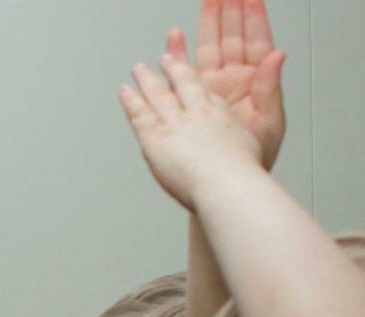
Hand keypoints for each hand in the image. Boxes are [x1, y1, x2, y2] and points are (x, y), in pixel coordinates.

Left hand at [121, 54, 263, 211]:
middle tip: (162, 59)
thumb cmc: (243, 172)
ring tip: (138, 69)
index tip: (185, 68)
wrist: (226, 184)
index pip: (202, 90)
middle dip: (171, 69)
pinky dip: (132, 101)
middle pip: (180, 85)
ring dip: (146, 80)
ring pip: (158, 95)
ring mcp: (175, 124)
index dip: (192, 76)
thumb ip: (255, 112)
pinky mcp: (156, 139)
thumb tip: (254, 102)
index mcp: (219, 114)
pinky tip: (125, 92)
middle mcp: (196, 114)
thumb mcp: (263, 134)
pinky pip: (141, 115)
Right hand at [167, 0, 284, 168]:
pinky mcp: (189, 108)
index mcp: (252, 83)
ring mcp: (209, 94)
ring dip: (198, 34)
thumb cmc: (253, 159)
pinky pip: (181, 79)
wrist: (227, 184)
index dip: (250, 17)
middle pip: (227, 41)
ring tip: (193, 14)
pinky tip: (171, 45)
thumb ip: (270, 88)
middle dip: (222, 16)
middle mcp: (230, 84)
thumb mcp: (270, 122)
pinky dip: (177, 60)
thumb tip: (277, 56)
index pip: (252, 40)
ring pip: (203, 55)